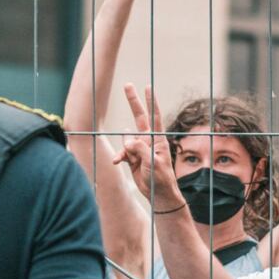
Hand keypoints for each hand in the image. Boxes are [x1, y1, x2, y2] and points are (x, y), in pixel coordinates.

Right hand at [112, 84, 183, 208]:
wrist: (159, 194)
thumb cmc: (161, 178)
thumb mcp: (153, 162)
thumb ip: (140, 148)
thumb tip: (127, 139)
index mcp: (158, 139)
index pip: (154, 116)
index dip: (150, 101)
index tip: (147, 87)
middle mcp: (148, 140)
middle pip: (139, 117)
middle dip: (132, 101)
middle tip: (127, 84)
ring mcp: (139, 148)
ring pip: (126, 140)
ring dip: (124, 149)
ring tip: (132, 161)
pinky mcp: (132, 158)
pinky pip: (122, 153)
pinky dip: (119, 157)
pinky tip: (117, 162)